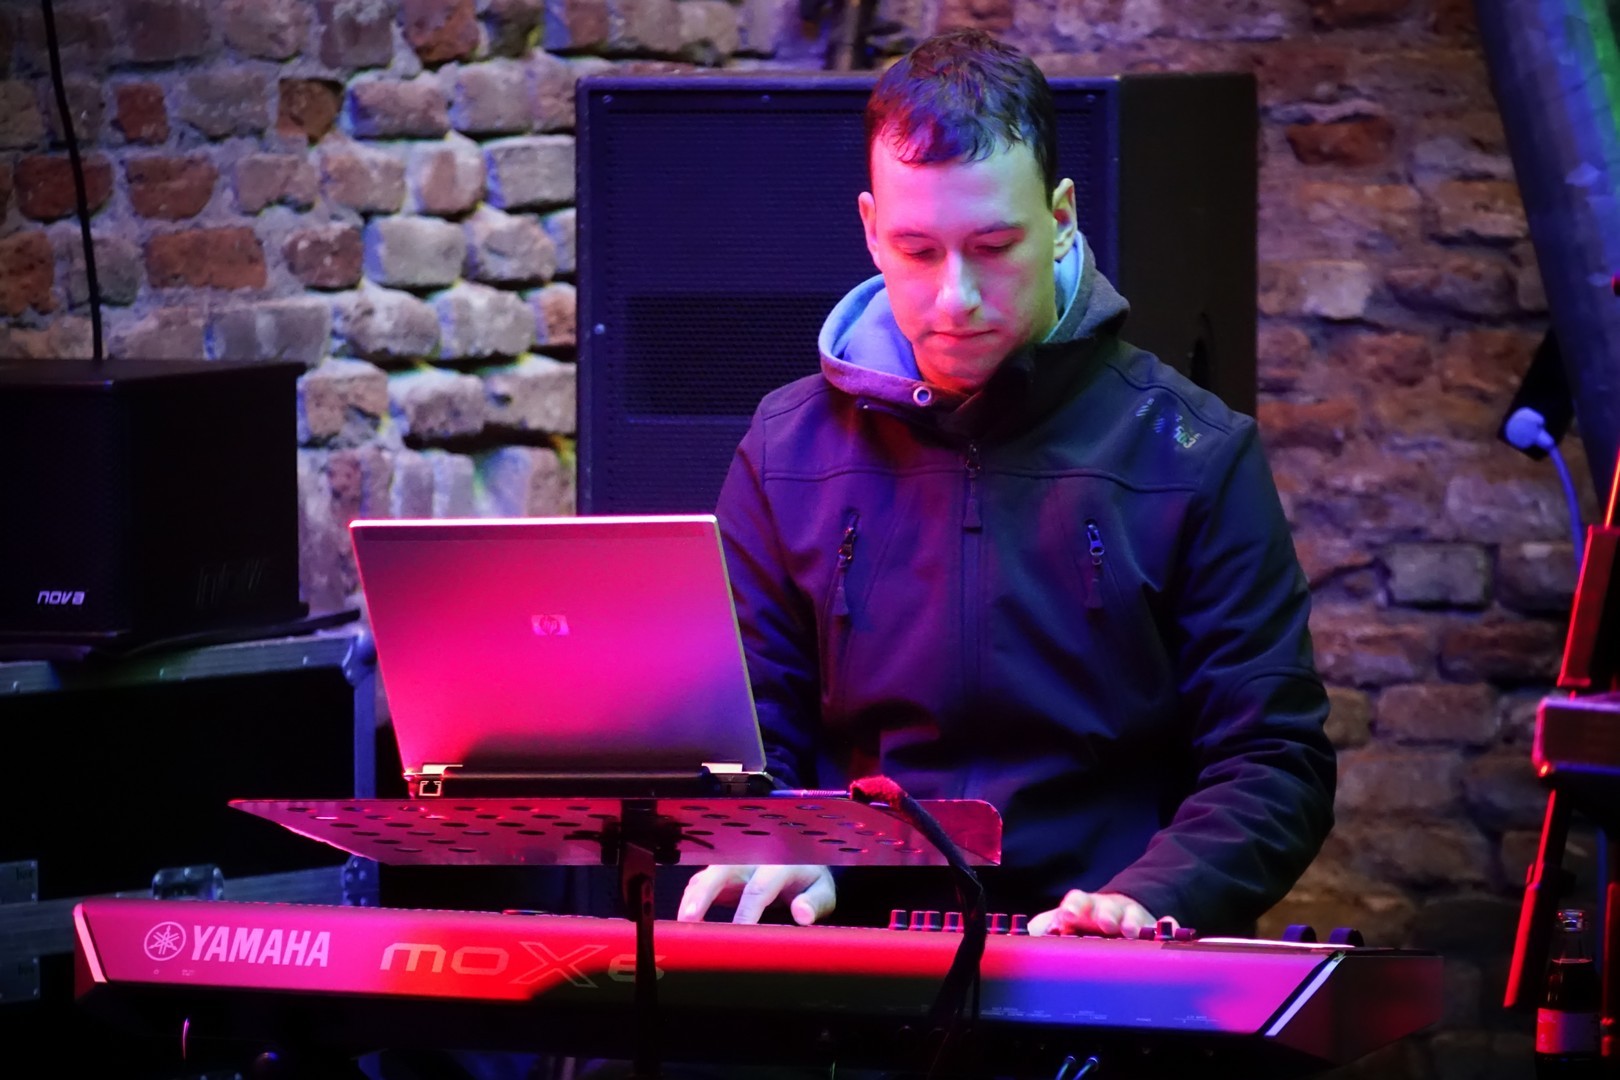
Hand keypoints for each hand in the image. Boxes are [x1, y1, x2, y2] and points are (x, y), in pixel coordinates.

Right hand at [676, 864, 835, 924]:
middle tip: (690, 918)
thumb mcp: (823, 891)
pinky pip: (702, 882)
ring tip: (682, 923)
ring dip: (692, 898)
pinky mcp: (723, 872)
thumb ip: (814, 902)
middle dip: (704, 894)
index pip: (759, 887)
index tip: (739, 934)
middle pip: (722, 871)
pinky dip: (691, 899)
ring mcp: (734, 862)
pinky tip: (686, 920)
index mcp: (779, 862)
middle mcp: (752, 858)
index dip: (748, 912)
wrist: (803, 862)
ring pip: (707, 875)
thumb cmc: (811, 881)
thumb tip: (802, 914)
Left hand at [1025, 889, 1173, 938]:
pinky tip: (1170, 928)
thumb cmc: (1085, 922)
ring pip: (1134, 916)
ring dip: (1132, 921)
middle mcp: (1108, 910)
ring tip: (1131, 930)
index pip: (1077, 901)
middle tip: (1104, 923)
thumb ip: (1045, 927)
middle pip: (1107, 908)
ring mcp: (1132, 917)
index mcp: (1083, 907)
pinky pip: (1164, 927)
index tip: (1068, 914)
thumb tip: (1029, 935)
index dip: (1073, 906)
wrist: (1117, 912)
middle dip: (1105, 913)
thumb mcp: (1062, 923)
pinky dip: (1168, 927)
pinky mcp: (1152, 927)